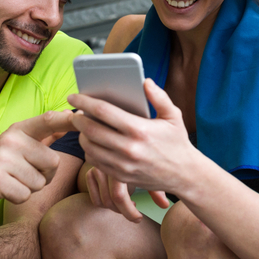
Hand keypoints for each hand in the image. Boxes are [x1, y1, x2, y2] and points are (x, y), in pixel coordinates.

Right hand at [0, 111, 75, 219]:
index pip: (47, 121)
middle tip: (22, 175)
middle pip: (53, 162)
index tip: (83, 115)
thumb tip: (68, 117)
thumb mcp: (20, 147)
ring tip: (12, 182)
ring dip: (30, 188)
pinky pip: (26, 194)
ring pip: (40, 182)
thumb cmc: (0, 169)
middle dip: (44, 175)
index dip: (67, 119)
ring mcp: (1, 158)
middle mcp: (10, 140)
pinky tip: (5, 192)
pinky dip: (18, 198)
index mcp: (18, 130)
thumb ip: (45, 134)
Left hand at [69, 78, 195, 194]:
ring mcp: (123, 164)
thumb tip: (144, 81)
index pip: (103, 111)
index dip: (84, 101)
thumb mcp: (173, 116)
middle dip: (78, 119)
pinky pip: (96, 162)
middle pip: (91, 130)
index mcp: (139, 129)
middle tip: (75, 112)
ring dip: (81, 135)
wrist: (184, 175)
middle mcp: (129, 148)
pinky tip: (92, 143)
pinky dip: (89, 151)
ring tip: (83, 127)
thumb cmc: (177, 142)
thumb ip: (159, 97)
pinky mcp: (121, 176)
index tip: (74, 96)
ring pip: (89, 147)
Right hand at [86, 166, 167, 222]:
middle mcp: (108, 163)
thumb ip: (157, 189)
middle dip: (123, 211)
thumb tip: (165, 206)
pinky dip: (105, 204)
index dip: (129, 212)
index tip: (139, 218)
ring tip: (128, 203)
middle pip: (110, 201)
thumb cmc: (142, 163)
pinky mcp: (90, 172)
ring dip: (115, 208)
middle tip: (134, 213)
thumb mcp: (151, 173)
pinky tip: (116, 200)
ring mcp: (97, 167)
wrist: (122, 146)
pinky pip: (95, 200)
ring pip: (102, 201)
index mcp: (123, 162)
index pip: (119, 196)